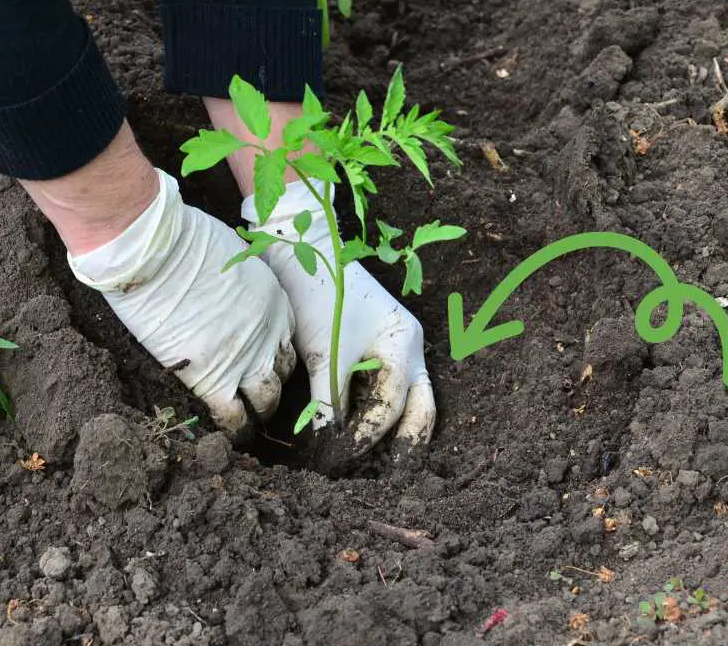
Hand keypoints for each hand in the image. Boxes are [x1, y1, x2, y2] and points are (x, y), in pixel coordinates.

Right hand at [69, 169, 295, 437]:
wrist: (157, 252)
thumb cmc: (184, 242)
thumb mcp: (230, 255)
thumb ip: (235, 280)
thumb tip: (222, 288)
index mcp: (275, 301)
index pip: (287, 339)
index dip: (275, 353)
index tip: (263, 361)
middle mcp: (270, 332)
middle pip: (283, 371)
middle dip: (273, 384)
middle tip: (258, 395)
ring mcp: (247, 357)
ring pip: (266, 400)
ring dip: (258, 411)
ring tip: (250, 423)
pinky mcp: (215, 379)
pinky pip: (234, 417)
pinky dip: (234, 429)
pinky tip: (228, 436)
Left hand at [243, 180, 434, 458]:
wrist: (304, 248)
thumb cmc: (318, 293)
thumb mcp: (323, 353)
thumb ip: (328, 404)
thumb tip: (327, 448)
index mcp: (405, 345)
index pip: (390, 407)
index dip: (363, 439)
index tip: (335, 460)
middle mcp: (411, 346)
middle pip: (422, 408)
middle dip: (409, 445)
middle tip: (391, 479)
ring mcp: (399, 345)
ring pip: (409, 400)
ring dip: (393, 431)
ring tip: (372, 465)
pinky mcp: (379, 344)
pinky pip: (386, 387)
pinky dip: (376, 411)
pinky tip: (356, 431)